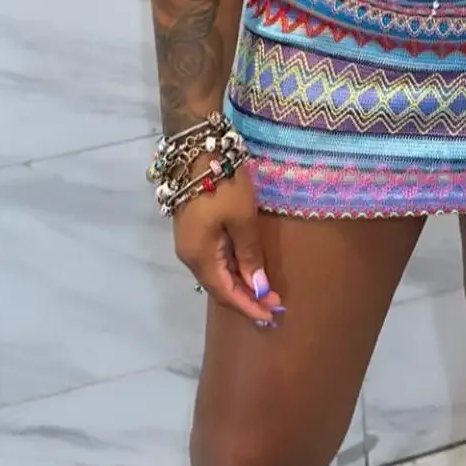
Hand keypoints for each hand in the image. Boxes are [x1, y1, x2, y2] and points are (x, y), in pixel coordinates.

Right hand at [170, 163, 282, 327]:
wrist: (196, 149)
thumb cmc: (222, 184)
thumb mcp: (243, 220)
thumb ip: (250, 256)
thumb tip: (258, 287)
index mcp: (200, 257)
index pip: (226, 294)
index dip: (249, 307)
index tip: (273, 316)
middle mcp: (190, 256)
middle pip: (220, 287)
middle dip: (247, 298)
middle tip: (276, 305)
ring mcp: (190, 243)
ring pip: (217, 274)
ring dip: (241, 285)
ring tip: (265, 291)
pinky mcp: (194, 231)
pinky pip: (215, 260)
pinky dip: (233, 270)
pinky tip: (247, 270)